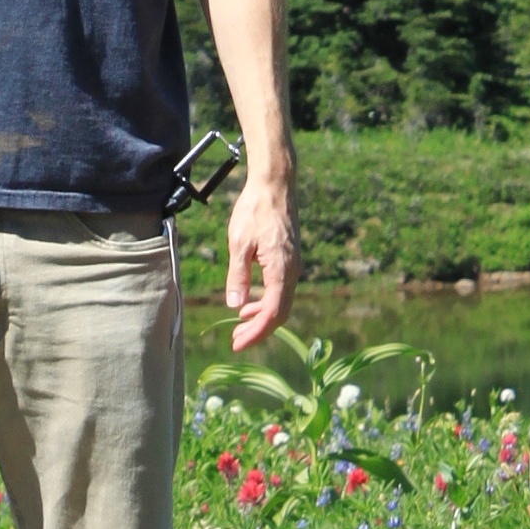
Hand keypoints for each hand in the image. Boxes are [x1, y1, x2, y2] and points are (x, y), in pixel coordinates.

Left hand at [222, 172, 296, 350]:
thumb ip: (237, 276)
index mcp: (282, 270)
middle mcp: (293, 271)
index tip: (237, 343)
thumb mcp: (239, 243)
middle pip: (280, 313)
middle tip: (236, 340)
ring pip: (282, 302)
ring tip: (240, 325)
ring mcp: (294, 265)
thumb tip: (235, 306)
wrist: (275, 185)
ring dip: (262, 317)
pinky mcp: (290, 258)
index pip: (272, 313)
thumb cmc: (255, 210)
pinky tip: (249, 303)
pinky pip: (282, 289)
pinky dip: (267, 302)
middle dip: (259, 330)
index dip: (256, 333)